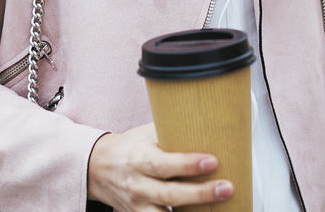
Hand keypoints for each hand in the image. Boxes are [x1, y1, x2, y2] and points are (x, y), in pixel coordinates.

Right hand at [87, 122, 233, 210]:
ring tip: (219, 210)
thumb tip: (208, 121)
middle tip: (227, 188)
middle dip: (200, 193)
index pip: (163, 164)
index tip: (213, 161)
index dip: (188, 164)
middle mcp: (137, 185)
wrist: (98, 168)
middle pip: (169, 194)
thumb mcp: (146, 135)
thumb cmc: (129, 148)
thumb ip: (172, 132)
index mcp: (139, 159)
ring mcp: (137, 205)